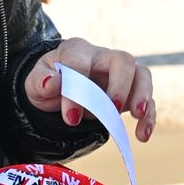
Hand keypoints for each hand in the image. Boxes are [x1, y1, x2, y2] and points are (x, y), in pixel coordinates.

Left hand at [27, 37, 156, 141]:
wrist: (60, 90)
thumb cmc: (49, 83)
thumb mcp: (35, 84)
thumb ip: (40, 81)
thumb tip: (52, 82)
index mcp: (77, 50)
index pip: (81, 64)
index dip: (77, 91)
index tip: (71, 118)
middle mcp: (103, 57)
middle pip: (123, 60)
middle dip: (121, 85)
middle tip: (112, 108)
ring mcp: (121, 74)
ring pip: (142, 74)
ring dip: (143, 94)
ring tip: (138, 115)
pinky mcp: (131, 93)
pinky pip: (147, 100)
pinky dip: (148, 116)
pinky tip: (143, 134)